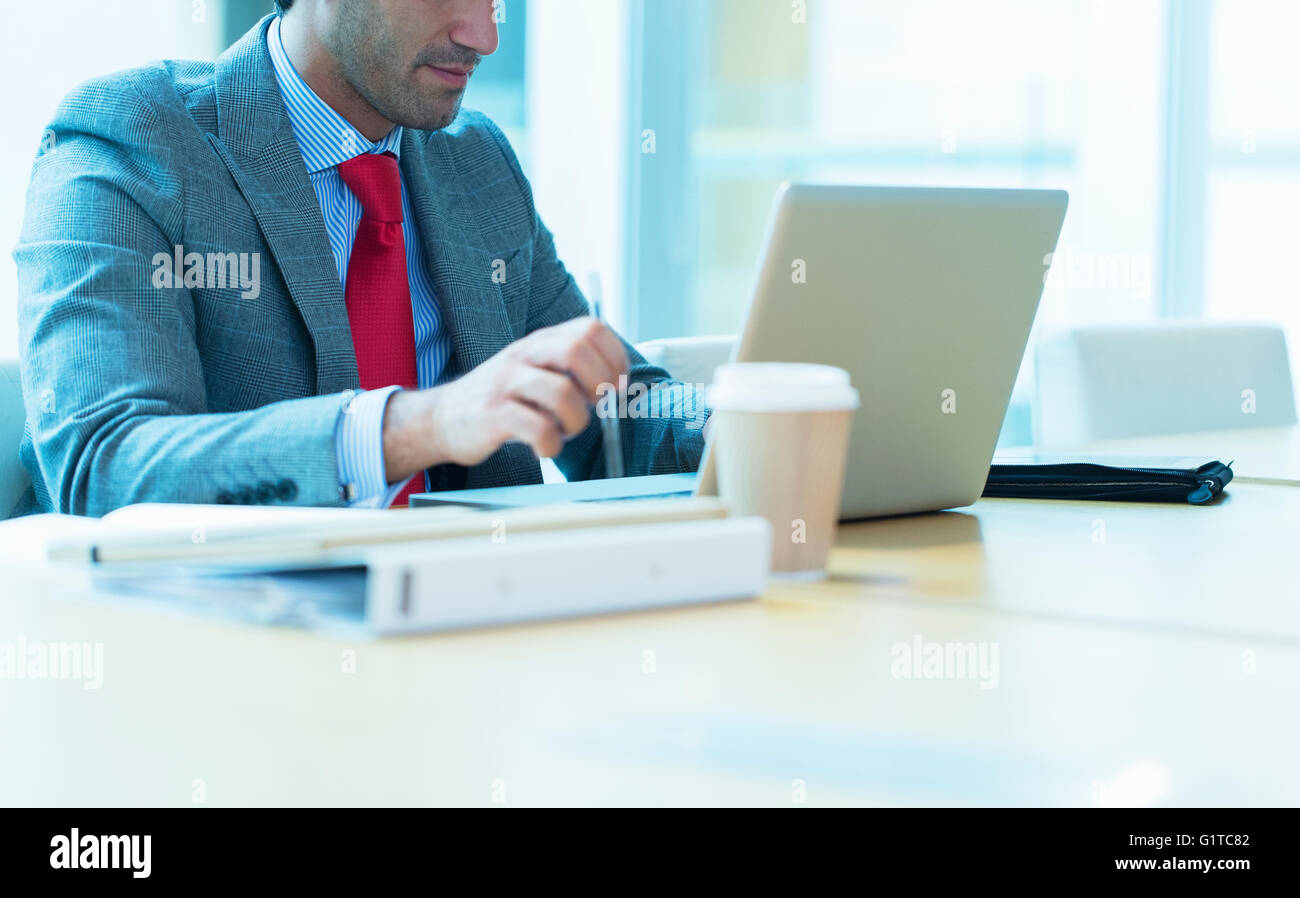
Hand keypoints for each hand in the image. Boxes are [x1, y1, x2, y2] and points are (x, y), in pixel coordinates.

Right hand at [382, 317, 628, 481]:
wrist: (442, 418)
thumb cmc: (502, 400)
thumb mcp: (534, 372)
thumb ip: (570, 371)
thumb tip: (617, 386)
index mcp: (540, 342)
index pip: (591, 329)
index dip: (614, 357)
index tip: (615, 385)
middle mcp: (523, 355)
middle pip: (577, 351)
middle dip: (600, 383)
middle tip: (595, 406)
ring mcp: (506, 383)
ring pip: (562, 393)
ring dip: (577, 421)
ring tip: (566, 431)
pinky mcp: (492, 415)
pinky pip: (537, 428)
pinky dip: (551, 445)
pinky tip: (546, 448)